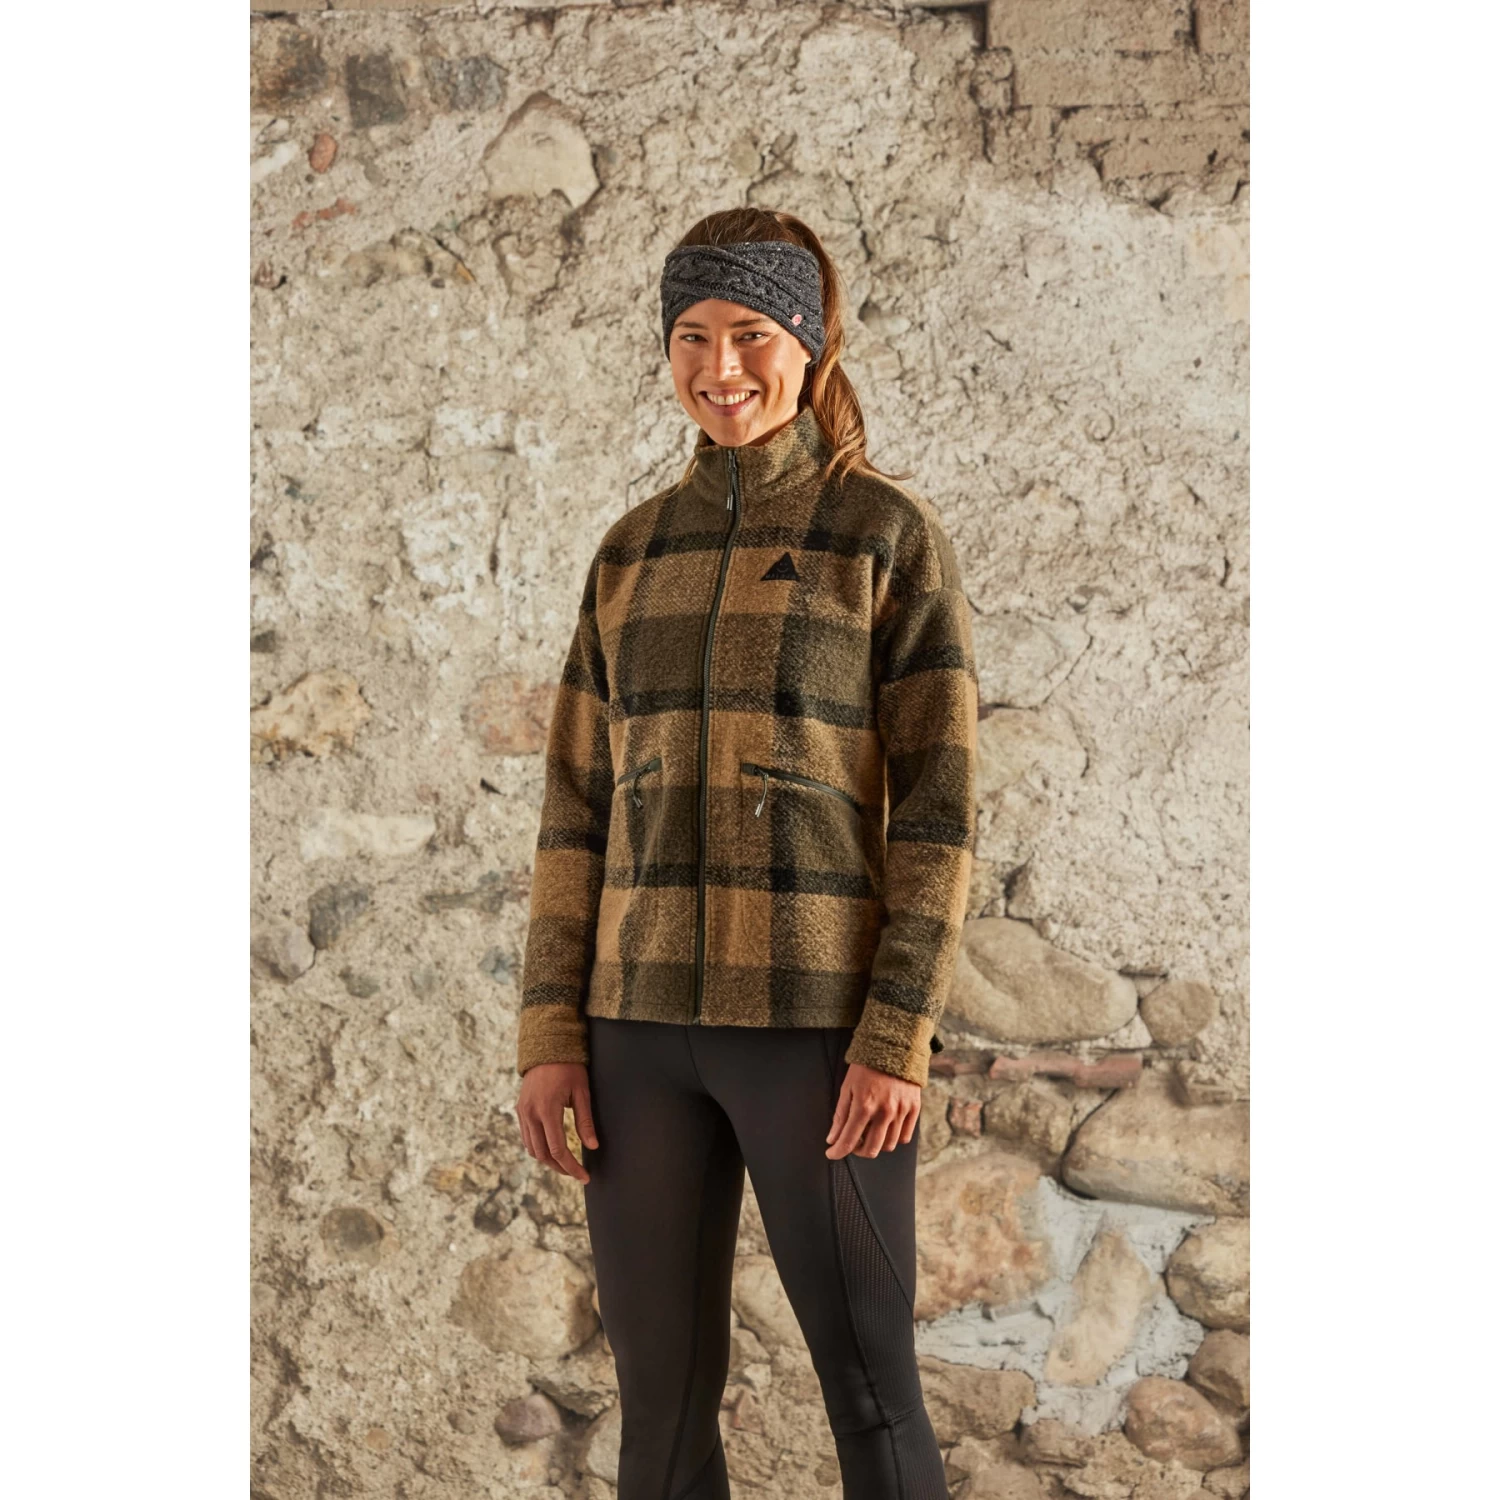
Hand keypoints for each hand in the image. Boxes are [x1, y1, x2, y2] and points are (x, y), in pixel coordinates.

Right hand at [516, 1062, 598, 1183]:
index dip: (571, 1167)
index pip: (558, 1149)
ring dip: (548, 1160)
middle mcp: (530, 1114)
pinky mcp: (520, 1109)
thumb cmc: (569, 1068)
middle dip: (560, 1168)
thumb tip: (593, 1146)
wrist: (546, 1047)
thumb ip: (585, 1121)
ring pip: (531, 1149)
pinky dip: (538, 1148)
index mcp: (547, 1110)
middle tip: (577, 1173)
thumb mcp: (582, 1092)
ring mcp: (522, 1112)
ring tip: (566, 1164)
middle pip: (542, 1154)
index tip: (584, 1176)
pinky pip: (526, 1137)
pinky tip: (551, 1149)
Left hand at [825, 1061, 920, 1158]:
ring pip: (888, 1146)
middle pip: (871, 1149)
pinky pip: (904, 1137)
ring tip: (868, 1133)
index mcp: (864, 1106)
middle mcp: (884, 1112)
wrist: (894, 1047)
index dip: (838, 1151)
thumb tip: (832, 1139)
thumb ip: (840, 1116)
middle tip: (852, 1142)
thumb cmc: (866, 1067)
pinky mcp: (914, 1109)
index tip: (831, 1154)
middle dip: (857, 1151)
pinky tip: (885, 1128)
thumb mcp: (847, 1087)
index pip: (849, 1140)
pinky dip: (893, 1138)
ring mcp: (901, 1111)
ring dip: (875, 1145)